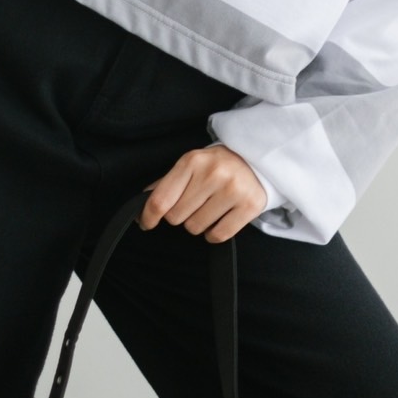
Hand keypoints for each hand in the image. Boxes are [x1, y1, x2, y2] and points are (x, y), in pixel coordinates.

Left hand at [138, 145, 267, 242]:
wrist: (255, 160)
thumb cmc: (216, 165)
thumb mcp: (190, 165)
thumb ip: (166, 184)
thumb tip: (142, 204)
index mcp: (192, 161)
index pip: (161, 199)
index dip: (149, 216)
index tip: (147, 223)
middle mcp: (212, 173)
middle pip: (176, 217)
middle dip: (180, 215)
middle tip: (194, 202)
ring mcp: (232, 189)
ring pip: (195, 228)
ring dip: (198, 223)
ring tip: (210, 206)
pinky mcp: (249, 205)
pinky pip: (217, 236)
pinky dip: (214, 233)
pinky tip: (220, 217)